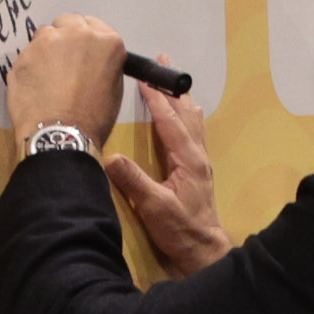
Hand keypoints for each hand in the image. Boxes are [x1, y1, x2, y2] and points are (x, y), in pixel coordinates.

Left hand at [8, 14, 126, 151]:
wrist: (62, 135)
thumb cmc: (94, 118)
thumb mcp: (114, 87)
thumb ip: (103, 63)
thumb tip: (92, 60)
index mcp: (106, 41)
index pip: (94, 25)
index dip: (86, 40)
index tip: (83, 53)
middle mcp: (76, 33)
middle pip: (68, 22)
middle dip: (66, 36)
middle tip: (65, 62)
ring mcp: (46, 41)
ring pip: (45, 35)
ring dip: (47, 49)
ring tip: (48, 76)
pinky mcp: (23, 54)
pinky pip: (28, 54)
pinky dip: (32, 65)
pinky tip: (35, 86)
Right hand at [108, 68, 231, 276]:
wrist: (203, 249)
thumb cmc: (179, 229)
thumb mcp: (153, 207)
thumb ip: (133, 181)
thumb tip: (110, 157)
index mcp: (188, 159)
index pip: (169, 121)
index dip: (156, 99)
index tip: (144, 78)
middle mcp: (197, 155)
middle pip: (185, 113)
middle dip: (173, 88)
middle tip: (165, 63)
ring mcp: (200, 162)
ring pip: (192, 121)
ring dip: (181, 100)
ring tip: (175, 81)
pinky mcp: (198, 170)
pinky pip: (193, 133)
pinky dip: (186, 117)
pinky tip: (185, 116)